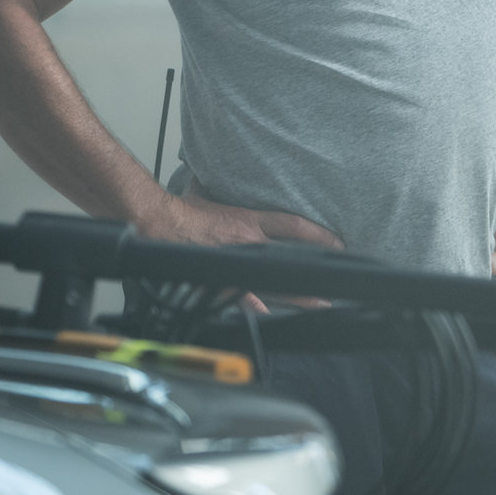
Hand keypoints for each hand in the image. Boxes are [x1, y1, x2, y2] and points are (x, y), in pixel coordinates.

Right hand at [138, 185, 343, 312]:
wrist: (157, 223)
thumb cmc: (181, 211)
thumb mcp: (210, 195)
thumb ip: (221, 191)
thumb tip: (218, 177)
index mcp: (248, 221)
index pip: (292, 225)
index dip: (317, 234)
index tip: (337, 242)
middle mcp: (248, 242)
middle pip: (291, 257)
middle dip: (315, 270)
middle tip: (338, 281)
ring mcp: (236, 263)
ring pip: (275, 282)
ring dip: (298, 295)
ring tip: (319, 304)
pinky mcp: (219, 280)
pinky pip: (243, 298)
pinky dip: (256, 308)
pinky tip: (271, 317)